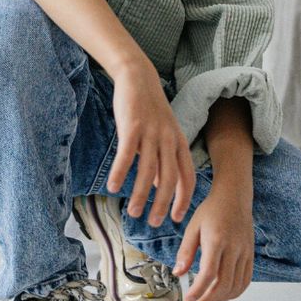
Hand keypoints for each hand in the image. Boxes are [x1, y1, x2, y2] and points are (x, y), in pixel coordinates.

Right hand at [107, 60, 195, 226]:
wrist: (138, 78)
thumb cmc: (150, 110)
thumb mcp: (164, 134)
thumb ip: (164, 160)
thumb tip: (161, 188)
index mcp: (179, 143)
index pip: (187, 177)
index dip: (183, 199)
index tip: (177, 218)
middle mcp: (169, 140)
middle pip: (169, 179)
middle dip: (162, 204)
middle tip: (153, 223)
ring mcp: (151, 133)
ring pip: (148, 172)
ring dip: (141, 195)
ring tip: (134, 212)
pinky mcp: (133, 127)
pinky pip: (126, 156)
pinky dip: (120, 173)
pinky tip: (113, 187)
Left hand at [172, 185, 253, 300]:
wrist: (234, 197)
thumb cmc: (212, 210)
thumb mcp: (193, 227)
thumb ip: (185, 251)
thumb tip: (178, 273)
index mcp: (216, 240)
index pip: (209, 274)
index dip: (198, 291)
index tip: (189, 299)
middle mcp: (233, 248)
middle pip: (223, 285)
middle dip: (207, 300)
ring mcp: (245, 253)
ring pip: (235, 286)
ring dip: (220, 299)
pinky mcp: (250, 255)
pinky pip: (245, 281)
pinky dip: (234, 293)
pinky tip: (222, 294)